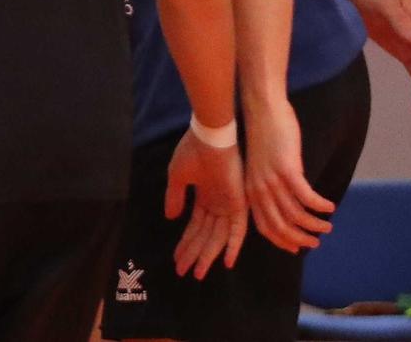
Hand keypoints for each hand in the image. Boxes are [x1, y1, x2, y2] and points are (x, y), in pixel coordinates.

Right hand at [164, 131, 247, 279]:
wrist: (209, 137)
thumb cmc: (192, 151)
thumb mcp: (178, 176)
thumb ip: (175, 197)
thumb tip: (171, 218)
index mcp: (204, 198)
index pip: (194, 227)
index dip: (185, 243)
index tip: (176, 259)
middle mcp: (217, 205)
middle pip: (204, 236)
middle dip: (193, 254)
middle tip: (183, 272)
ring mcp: (228, 205)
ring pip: (218, 237)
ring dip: (207, 254)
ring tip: (197, 272)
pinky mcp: (239, 203)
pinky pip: (238, 229)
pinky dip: (232, 245)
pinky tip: (225, 262)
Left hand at [242, 98, 335, 252]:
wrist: (263, 110)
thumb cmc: (264, 137)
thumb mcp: (260, 167)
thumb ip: (269, 187)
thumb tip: (286, 203)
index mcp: (250, 191)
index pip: (265, 227)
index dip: (283, 241)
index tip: (298, 249)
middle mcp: (259, 190)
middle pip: (281, 226)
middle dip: (300, 239)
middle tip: (316, 243)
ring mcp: (272, 180)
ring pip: (296, 215)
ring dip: (314, 225)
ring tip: (327, 226)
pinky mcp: (287, 169)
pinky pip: (307, 197)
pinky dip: (320, 206)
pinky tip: (330, 207)